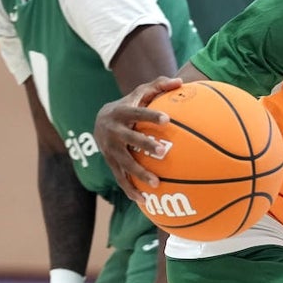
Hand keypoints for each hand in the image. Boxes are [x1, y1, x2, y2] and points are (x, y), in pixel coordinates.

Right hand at [94, 76, 183, 200]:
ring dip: (139, 174)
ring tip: (157, 184)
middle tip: (162, 151)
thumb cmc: (130, 104)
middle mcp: (113, 131)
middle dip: (144, 145)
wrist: (100, 118)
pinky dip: (131, 189)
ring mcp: (110, 149)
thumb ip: (159, 85)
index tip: (167, 120)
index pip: (137, 113)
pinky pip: (120, 178)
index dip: (151, 116)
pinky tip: (144, 201)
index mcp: (121, 112)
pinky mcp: (110, 163)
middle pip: (129, 139)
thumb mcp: (141, 92)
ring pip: (124, 163)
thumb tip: (181, 82)